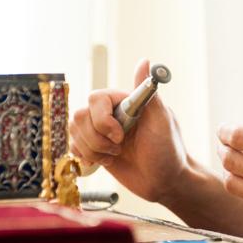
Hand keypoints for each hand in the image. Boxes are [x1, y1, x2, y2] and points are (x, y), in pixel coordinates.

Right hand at [70, 59, 190, 202]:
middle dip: (97, 138)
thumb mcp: (162, 120)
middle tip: (121, 148)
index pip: (96, 99)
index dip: (103, 120)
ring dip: (94, 150)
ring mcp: (100, 132)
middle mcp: (110, 113)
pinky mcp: (95, 149)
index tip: (121, 135)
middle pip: (79, 116)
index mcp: (124, 102)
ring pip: (74, 132)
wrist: (165, 181)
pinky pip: (73, 147)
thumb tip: (145, 61)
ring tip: (117, 155)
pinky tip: (107, 161)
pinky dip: (87, 157)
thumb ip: (147, 92)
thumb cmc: (168, 149)